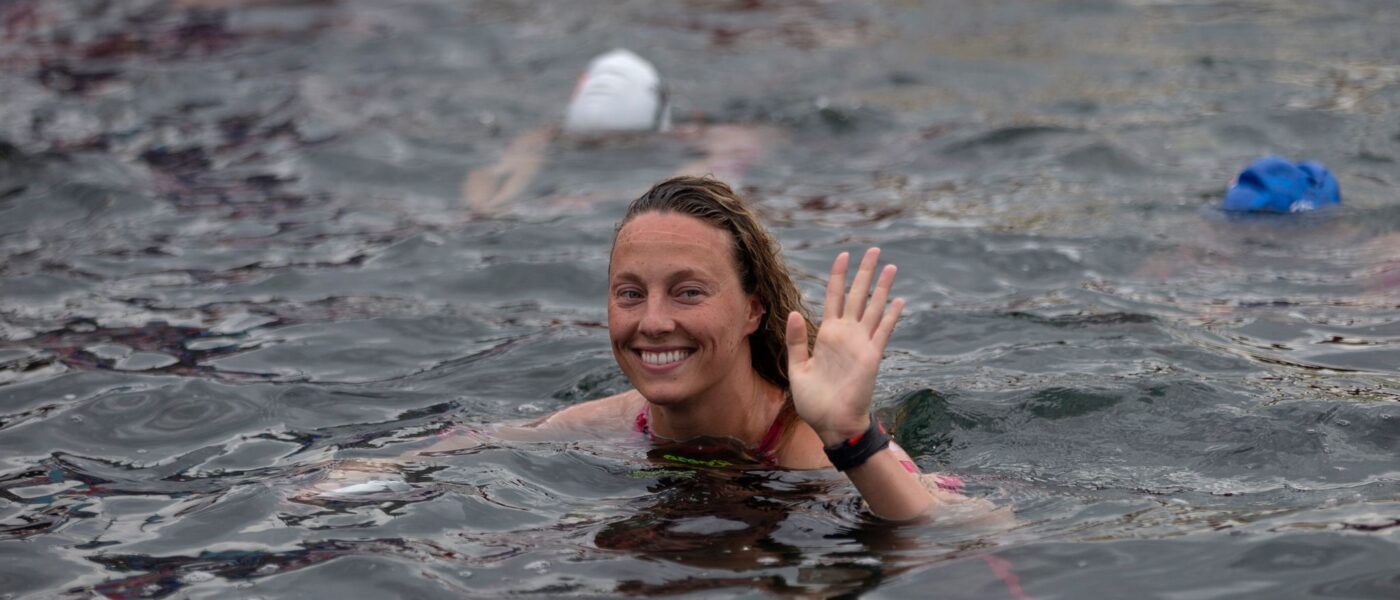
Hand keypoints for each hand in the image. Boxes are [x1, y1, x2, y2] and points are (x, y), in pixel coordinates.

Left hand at [786, 248, 903, 446]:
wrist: (832, 423)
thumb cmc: (813, 400)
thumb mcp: (797, 367)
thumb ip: (796, 340)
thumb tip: (794, 312)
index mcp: (826, 335)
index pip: (834, 297)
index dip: (838, 276)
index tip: (843, 255)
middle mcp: (846, 335)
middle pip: (857, 295)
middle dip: (864, 272)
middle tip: (873, 250)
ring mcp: (861, 344)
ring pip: (873, 308)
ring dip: (882, 287)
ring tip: (890, 266)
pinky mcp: (872, 356)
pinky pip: (883, 331)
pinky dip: (890, 315)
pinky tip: (898, 299)